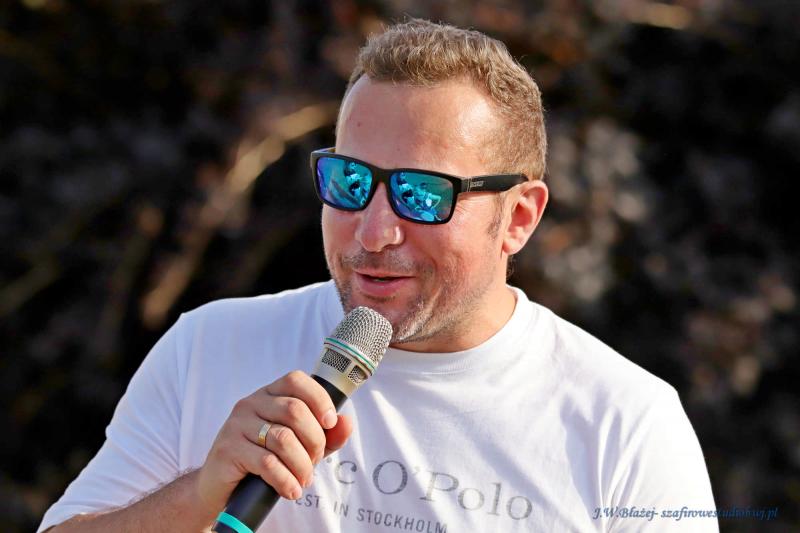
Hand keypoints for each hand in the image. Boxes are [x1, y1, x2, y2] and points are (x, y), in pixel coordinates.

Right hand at [194, 371, 353, 511]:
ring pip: (283, 439)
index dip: (319, 399)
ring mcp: (236, 424)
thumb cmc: (263, 462)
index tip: (330, 423)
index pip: (297, 380)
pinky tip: (291, 490)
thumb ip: (326, 435)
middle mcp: (251, 403)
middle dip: (314, 440)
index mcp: (269, 394)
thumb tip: (346, 422)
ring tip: (303, 480)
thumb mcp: (300, 446)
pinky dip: (286, 480)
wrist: (220, 486)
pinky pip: (267, 463)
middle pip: (295, 410)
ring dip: (302, 465)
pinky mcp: (228, 449)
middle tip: (314, 462)